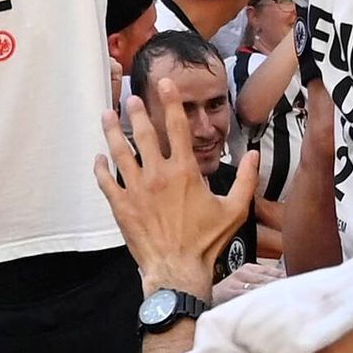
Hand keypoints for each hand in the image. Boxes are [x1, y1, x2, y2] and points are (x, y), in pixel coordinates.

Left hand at [97, 86, 252, 291]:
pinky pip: (106, 181)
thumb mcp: (235, 210)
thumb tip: (254, 154)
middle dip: (136, 111)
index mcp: (185, 171)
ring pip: (120, 152)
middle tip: (129, 97)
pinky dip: (100, 168)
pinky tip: (99, 158)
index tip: (164, 83)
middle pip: (144, 133)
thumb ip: (245, 179)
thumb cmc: (206, 242)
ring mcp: (136, 189)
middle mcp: (157, 174)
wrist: (177, 269)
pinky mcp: (121, 206)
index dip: (171, 101)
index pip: (178, 127)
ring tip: (106, 114)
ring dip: (112, 131)